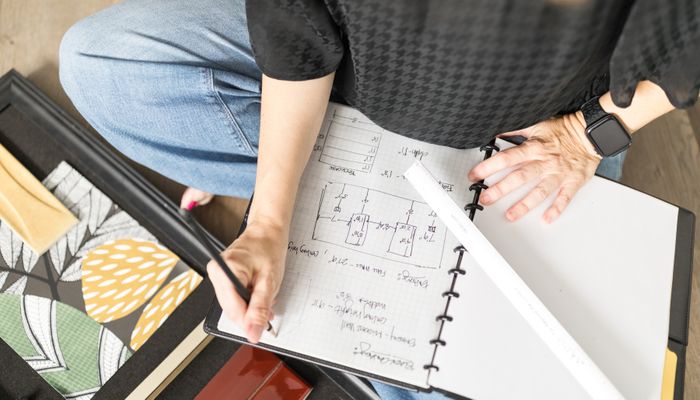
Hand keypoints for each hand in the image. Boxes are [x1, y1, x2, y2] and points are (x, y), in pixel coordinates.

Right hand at [207, 220, 286, 342]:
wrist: (266, 232)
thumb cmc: (268, 248)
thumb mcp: (269, 280)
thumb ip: (260, 308)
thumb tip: (253, 331)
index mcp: (226, 270)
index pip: (232, 308)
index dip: (247, 322)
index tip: (259, 330)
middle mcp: (216, 272)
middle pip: (230, 309)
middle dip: (250, 314)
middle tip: (267, 310)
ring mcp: (217, 274)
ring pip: (231, 305)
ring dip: (249, 307)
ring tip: (264, 297)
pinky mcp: (221, 276)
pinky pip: (232, 297)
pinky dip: (246, 300)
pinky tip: (256, 293)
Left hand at [468, 112, 601, 222]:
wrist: (591, 132)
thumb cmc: (564, 130)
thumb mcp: (537, 124)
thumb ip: (515, 129)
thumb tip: (496, 132)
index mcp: (534, 148)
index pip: (506, 158)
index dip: (488, 167)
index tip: (475, 175)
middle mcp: (544, 162)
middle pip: (519, 177)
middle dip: (500, 189)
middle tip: (485, 199)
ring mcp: (558, 173)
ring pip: (540, 191)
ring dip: (525, 205)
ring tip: (511, 215)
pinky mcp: (572, 181)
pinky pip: (564, 197)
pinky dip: (557, 209)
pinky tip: (547, 219)